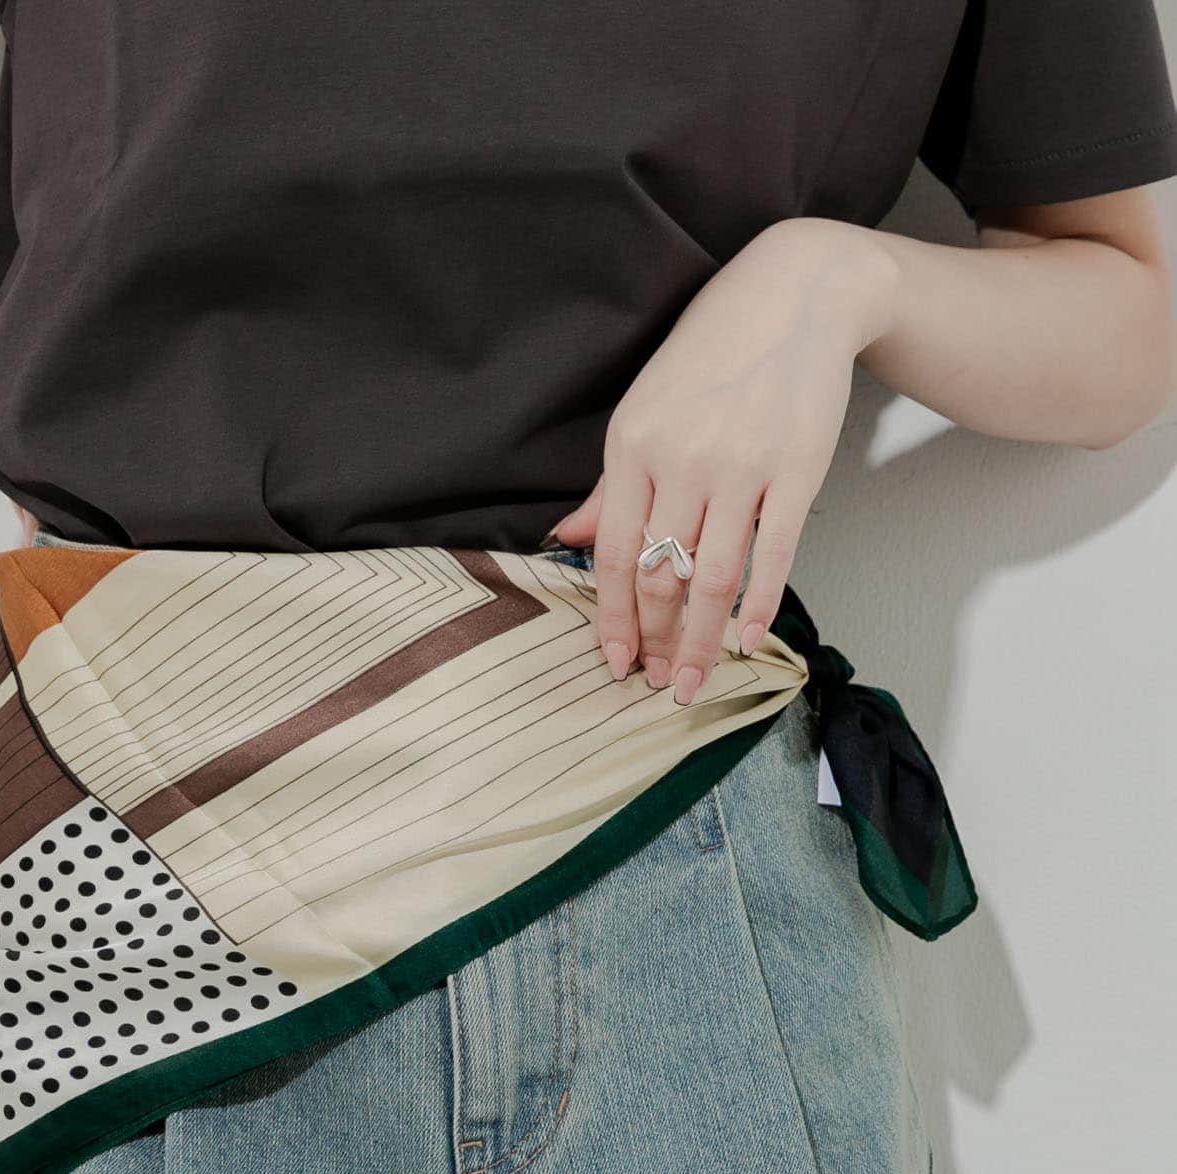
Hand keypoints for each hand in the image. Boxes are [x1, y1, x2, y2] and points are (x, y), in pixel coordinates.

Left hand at [551, 218, 899, 702]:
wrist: (795, 293)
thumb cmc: (711, 353)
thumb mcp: (644, 409)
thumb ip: (613, 485)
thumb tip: (571, 539)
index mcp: (634, 447)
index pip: (616, 554)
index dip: (614, 618)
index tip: (614, 662)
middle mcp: (683, 460)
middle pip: (663, 575)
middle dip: (655, 640)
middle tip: (657, 684)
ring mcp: (743, 467)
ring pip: (713, 577)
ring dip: (700, 641)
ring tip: (693, 683)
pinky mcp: (797, 470)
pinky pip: (775, 553)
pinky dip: (760, 604)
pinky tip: (748, 640)